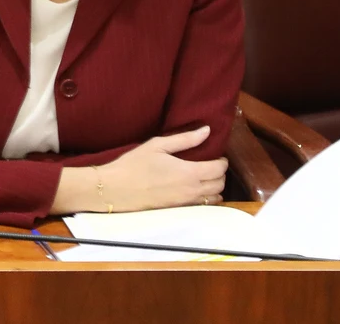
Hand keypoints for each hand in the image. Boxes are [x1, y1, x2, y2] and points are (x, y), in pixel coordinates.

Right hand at [97, 126, 227, 210]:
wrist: (116, 189)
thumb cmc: (134, 164)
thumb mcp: (157, 145)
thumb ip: (185, 139)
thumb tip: (206, 130)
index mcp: (189, 172)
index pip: (219, 169)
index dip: (222, 161)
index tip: (218, 155)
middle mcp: (192, 190)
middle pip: (220, 184)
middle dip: (221, 174)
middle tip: (212, 165)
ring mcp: (186, 202)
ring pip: (215, 197)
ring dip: (216, 187)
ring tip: (206, 178)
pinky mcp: (180, 209)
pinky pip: (203, 206)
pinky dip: (207, 198)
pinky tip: (197, 190)